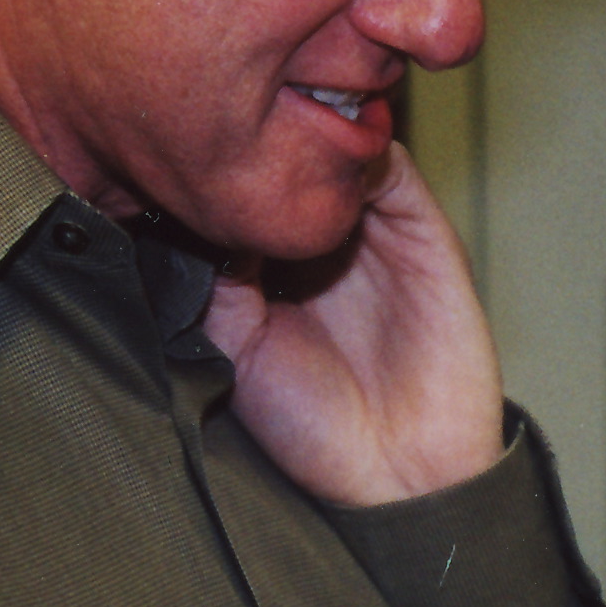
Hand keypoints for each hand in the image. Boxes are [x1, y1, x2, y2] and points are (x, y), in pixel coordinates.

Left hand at [205, 144, 504, 506]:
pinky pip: (394, 172)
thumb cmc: (313, 429)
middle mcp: (322, 246)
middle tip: (224, 133)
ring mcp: (375, 235)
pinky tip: (327, 171)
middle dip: (259, 142)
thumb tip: (200, 211)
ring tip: (274, 141)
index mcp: (273, 271)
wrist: (396, 474)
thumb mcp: (236, 348)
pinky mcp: (424, 234)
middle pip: (292, 164)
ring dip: (310, 141)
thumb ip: (217, 279)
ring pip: (339, 157)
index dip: (217, 172)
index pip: (245, 194)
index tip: (181, 157)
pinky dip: (362, 155)